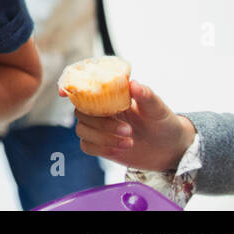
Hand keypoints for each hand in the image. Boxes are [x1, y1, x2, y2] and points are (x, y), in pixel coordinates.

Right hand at [60, 79, 195, 171]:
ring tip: (130, 142)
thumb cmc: (164, 123)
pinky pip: (87, 146)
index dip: (69, 87)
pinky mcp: (101, 145)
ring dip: (103, 137)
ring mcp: (99, 128)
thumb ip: (146, 96)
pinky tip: (122, 149)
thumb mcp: (158, 109)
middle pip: (81, 112)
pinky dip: (102, 148)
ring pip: (82, 130)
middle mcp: (101, 110)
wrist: (171, 149)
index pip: (84, 88)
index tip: (63, 93)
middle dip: (102, 123)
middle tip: (128, 130)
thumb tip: (133, 83)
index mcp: (111, 96)